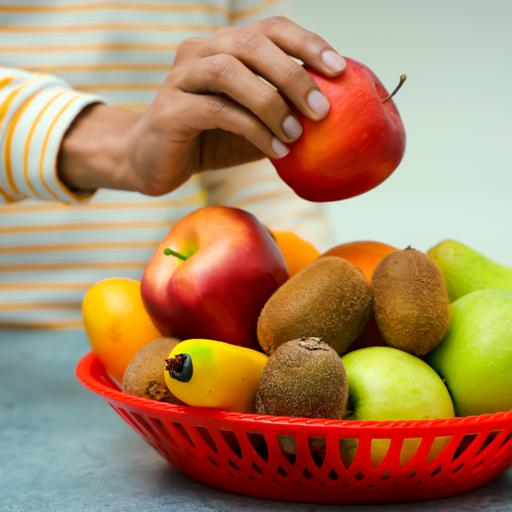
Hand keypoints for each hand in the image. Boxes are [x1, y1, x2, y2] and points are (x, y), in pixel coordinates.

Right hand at [59, 16, 345, 195]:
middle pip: (252, 44)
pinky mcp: (170, 109)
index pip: (270, 29)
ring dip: (271, 103)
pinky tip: (275, 150)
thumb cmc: (210, 139)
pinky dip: (252, 130)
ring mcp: (181, 78)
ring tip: (297, 134)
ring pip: (230, 72)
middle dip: (293, 75)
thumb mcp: (255, 123)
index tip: (339, 70)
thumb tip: (333, 116)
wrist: (154, 161)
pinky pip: (216, 110)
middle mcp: (201, 52)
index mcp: (225, 48)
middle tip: (322, 110)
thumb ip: (283, 113)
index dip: (307, 43)